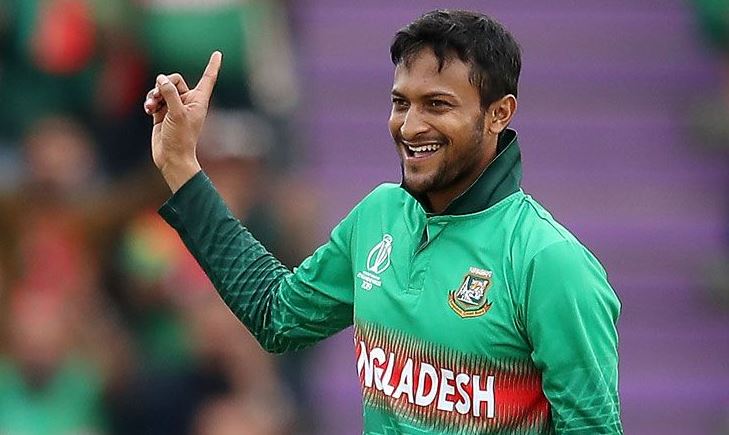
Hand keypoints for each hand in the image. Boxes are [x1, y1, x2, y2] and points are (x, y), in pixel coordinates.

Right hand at [143, 52, 221, 191]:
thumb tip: (162, 79)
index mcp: (199, 100)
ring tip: (151, 104)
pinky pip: (154, 99)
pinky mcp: (162, 113)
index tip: (218, 53)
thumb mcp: (176, 113)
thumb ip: (170, 93)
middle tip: (158, 93)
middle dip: (164, 84)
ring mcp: (174, 107)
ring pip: (162, 89)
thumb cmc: (180, 138)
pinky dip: (150, 101)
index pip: (208, 78)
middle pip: (175, 79)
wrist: (171, 157)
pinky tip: (148, 108)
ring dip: (154, 94)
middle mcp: (188, 102)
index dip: (213, 65)